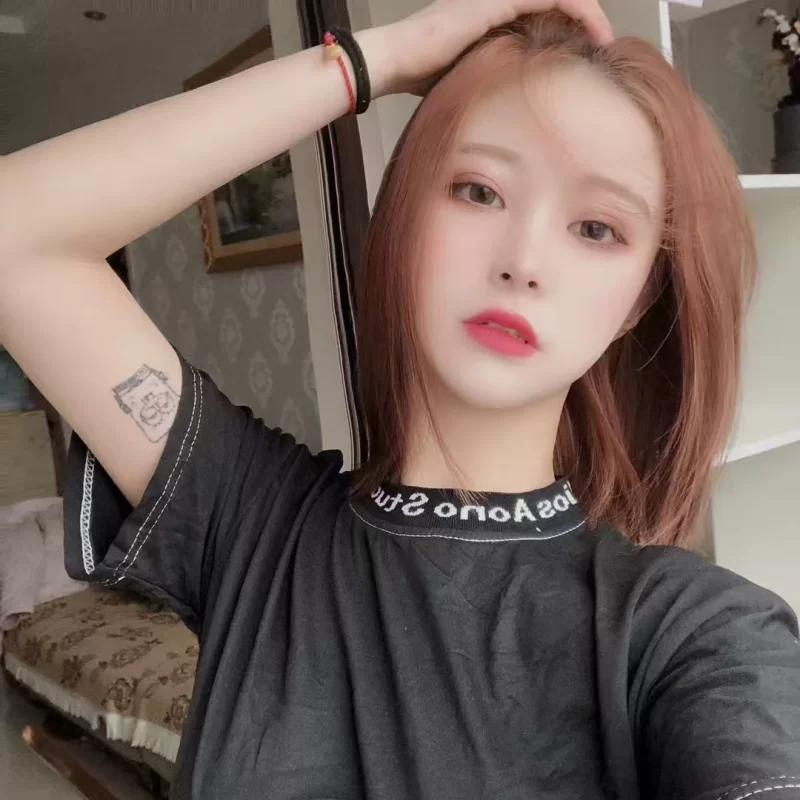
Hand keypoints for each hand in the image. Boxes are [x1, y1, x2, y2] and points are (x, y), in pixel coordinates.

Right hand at [368, 0, 612, 97]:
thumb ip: (490, 78)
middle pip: (555, 1)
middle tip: (600, 45)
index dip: (569, 25)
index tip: (585, 52)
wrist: (394, 59)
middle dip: (583, 20)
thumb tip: (508, 106)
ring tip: (603, 38)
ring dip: (587, 14)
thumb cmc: (419, 74)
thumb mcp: (466, 77)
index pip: (541, 11)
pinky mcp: (498, 0)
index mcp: (491, 15)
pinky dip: (579, 10)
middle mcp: (497, 0)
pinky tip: (593, 31)